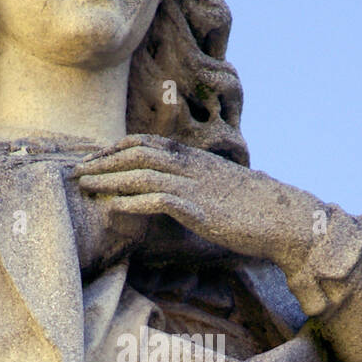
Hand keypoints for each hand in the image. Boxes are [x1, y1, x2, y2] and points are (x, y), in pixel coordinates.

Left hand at [73, 133, 316, 277]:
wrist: (286, 219)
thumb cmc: (255, 208)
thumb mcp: (220, 187)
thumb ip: (196, 184)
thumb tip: (176, 193)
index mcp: (194, 159)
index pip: (146, 142)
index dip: (115, 148)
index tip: (92, 158)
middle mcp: (191, 167)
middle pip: (137, 153)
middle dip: (103, 161)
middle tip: (76, 171)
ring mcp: (195, 187)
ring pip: (142, 174)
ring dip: (109, 179)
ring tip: (85, 186)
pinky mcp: (201, 210)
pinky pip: (160, 200)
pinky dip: (133, 202)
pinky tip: (114, 207)